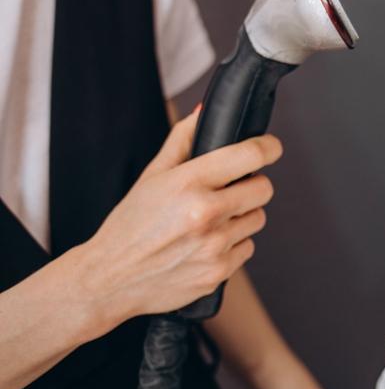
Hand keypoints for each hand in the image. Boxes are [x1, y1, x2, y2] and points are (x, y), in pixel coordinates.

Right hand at [72, 107, 282, 329]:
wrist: (110, 278)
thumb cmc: (132, 222)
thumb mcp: (153, 175)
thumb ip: (183, 139)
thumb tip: (205, 110)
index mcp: (189, 182)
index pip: (251, 155)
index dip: (269, 147)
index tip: (271, 147)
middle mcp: (205, 213)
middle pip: (264, 188)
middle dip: (252, 185)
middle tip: (230, 190)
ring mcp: (214, 246)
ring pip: (257, 218)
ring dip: (241, 216)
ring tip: (210, 220)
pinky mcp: (218, 272)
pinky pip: (247, 248)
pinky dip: (232, 245)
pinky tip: (205, 245)